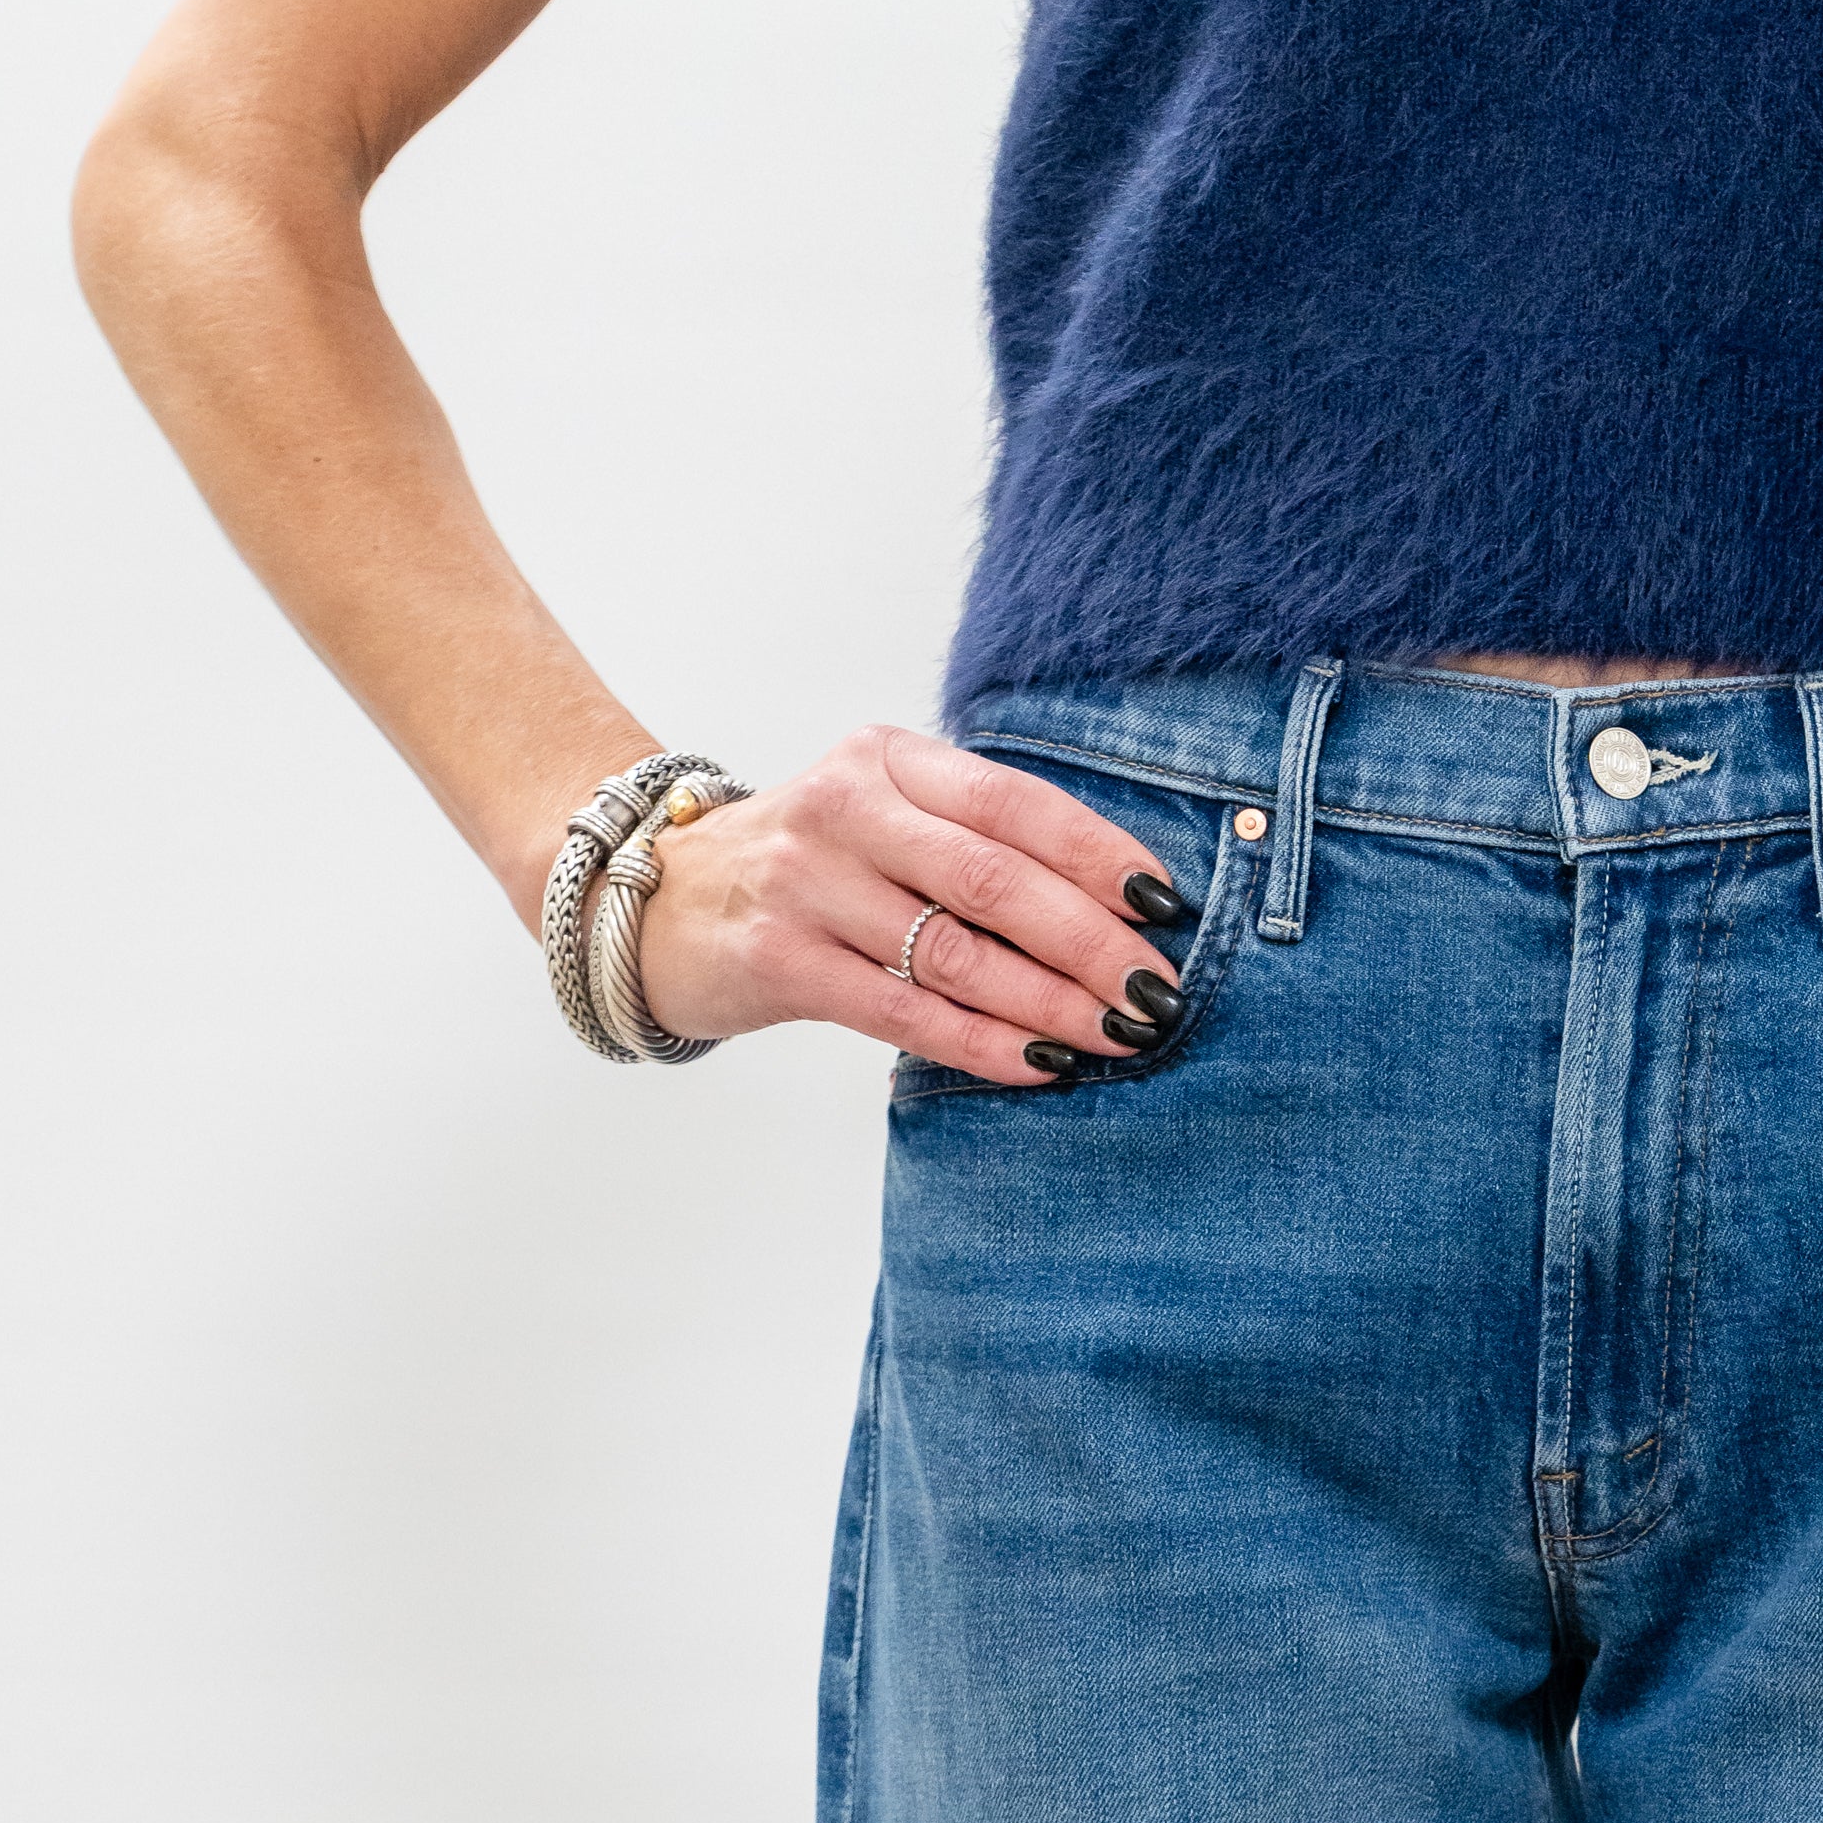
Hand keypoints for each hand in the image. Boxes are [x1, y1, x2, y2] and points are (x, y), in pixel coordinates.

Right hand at [610, 723, 1198, 1075]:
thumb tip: (1113, 909)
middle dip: (1091, 941)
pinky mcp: (782, 959)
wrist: (657, 899)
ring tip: (1117, 1035)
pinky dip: (982, 1043)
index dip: (1100, 857)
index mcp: (889, 759)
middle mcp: (847, 808)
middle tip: (1156, 991)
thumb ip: (971, 840)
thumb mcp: (881, 817)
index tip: (1165, 909)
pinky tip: (1038, 1063)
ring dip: (1051, 1003)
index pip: (1016, 803)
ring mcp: (808, 883)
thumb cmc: (805, 868)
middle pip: (996, 879)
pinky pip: (905, 1013)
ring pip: (956, 953)